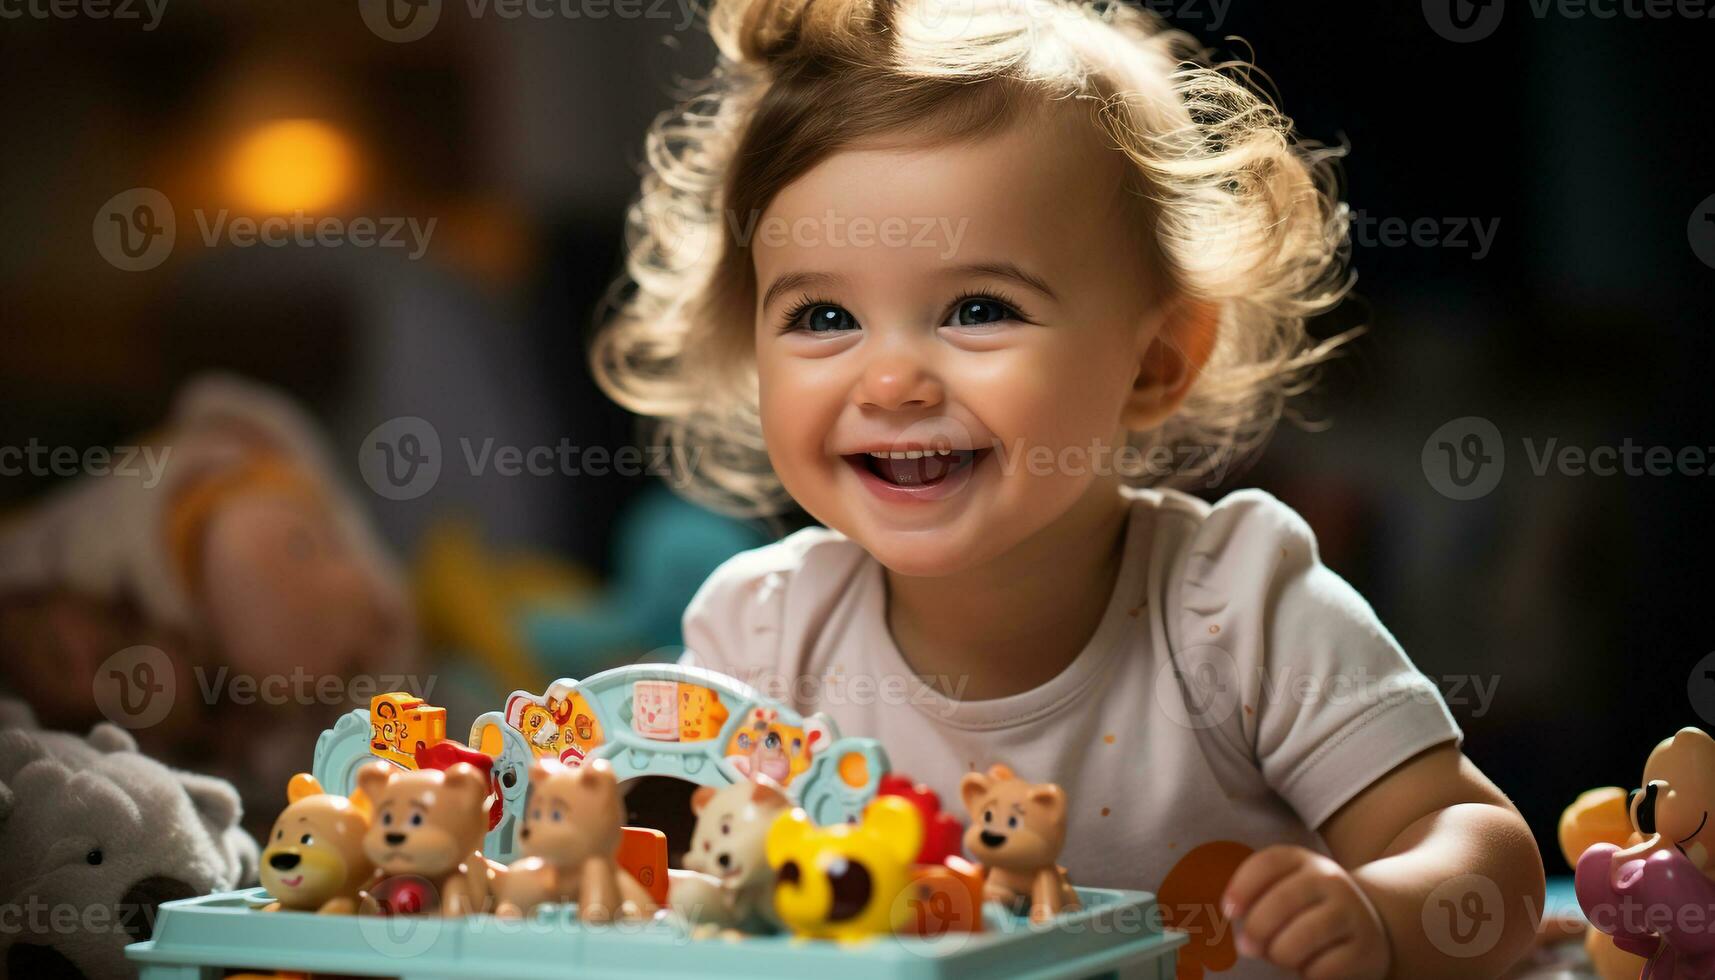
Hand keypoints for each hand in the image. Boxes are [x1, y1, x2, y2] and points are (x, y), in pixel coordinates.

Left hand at [1220, 845, 1389, 979]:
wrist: (1365, 924)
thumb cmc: (1309, 908)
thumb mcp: (1286, 890)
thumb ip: (1260, 902)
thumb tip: (1244, 941)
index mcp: (1302, 861)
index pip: (1268, 863)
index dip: (1242, 887)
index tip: (1229, 911)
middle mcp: (1329, 880)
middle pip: (1282, 900)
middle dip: (1256, 929)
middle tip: (1247, 946)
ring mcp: (1350, 913)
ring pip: (1303, 936)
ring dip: (1281, 953)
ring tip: (1280, 955)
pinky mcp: (1364, 948)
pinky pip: (1323, 967)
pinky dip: (1308, 972)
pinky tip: (1310, 966)